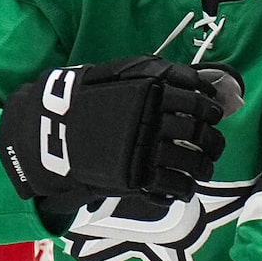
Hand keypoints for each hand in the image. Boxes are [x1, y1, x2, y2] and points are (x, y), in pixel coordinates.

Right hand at [0, 56, 226, 206]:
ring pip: (191, 160)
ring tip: (204, 168)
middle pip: (198, 131)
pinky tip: (184, 186)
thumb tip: (193, 78)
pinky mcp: (136, 177)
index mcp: (148, 91)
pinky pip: (174, 185)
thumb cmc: (79, 101)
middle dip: (213, 139)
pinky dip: (185, 188)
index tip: (215, 112)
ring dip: (204, 165)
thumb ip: (150, 72)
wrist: (46, 133)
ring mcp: (145, 150)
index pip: (195, 98)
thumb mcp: (112, 73)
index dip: (210, 106)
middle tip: (215, 144)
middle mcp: (150, 119)